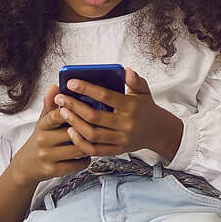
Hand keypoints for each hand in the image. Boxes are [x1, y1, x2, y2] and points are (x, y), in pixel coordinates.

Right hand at [8, 85, 90, 186]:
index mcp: (42, 126)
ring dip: (89, 145)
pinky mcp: (54, 170)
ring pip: (78, 149)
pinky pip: (77, 164)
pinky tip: (87, 154)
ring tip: (95, 140)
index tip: (84, 108)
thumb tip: (54, 87)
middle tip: (100, 126)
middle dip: (87, 130)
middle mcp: (43, 140)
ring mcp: (48, 156)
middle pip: (72, 133)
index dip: (71, 111)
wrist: (25, 166)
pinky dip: (86, 159)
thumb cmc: (41, 140)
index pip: (57, 115)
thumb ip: (50, 105)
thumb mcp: (43, 122)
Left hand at [59, 68, 183, 160]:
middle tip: (60, 98)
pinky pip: (95, 150)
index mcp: (132, 106)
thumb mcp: (144, 92)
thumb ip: (135, 81)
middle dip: (74, 106)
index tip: (71, 83)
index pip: (105, 96)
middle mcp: (126, 124)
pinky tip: (71, 131)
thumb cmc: (147, 108)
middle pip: (94, 116)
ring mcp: (121, 139)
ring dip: (74, 123)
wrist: (160, 132)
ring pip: (92, 134)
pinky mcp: (118, 150)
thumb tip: (126, 70)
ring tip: (62, 112)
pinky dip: (80, 142)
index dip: (87, 89)